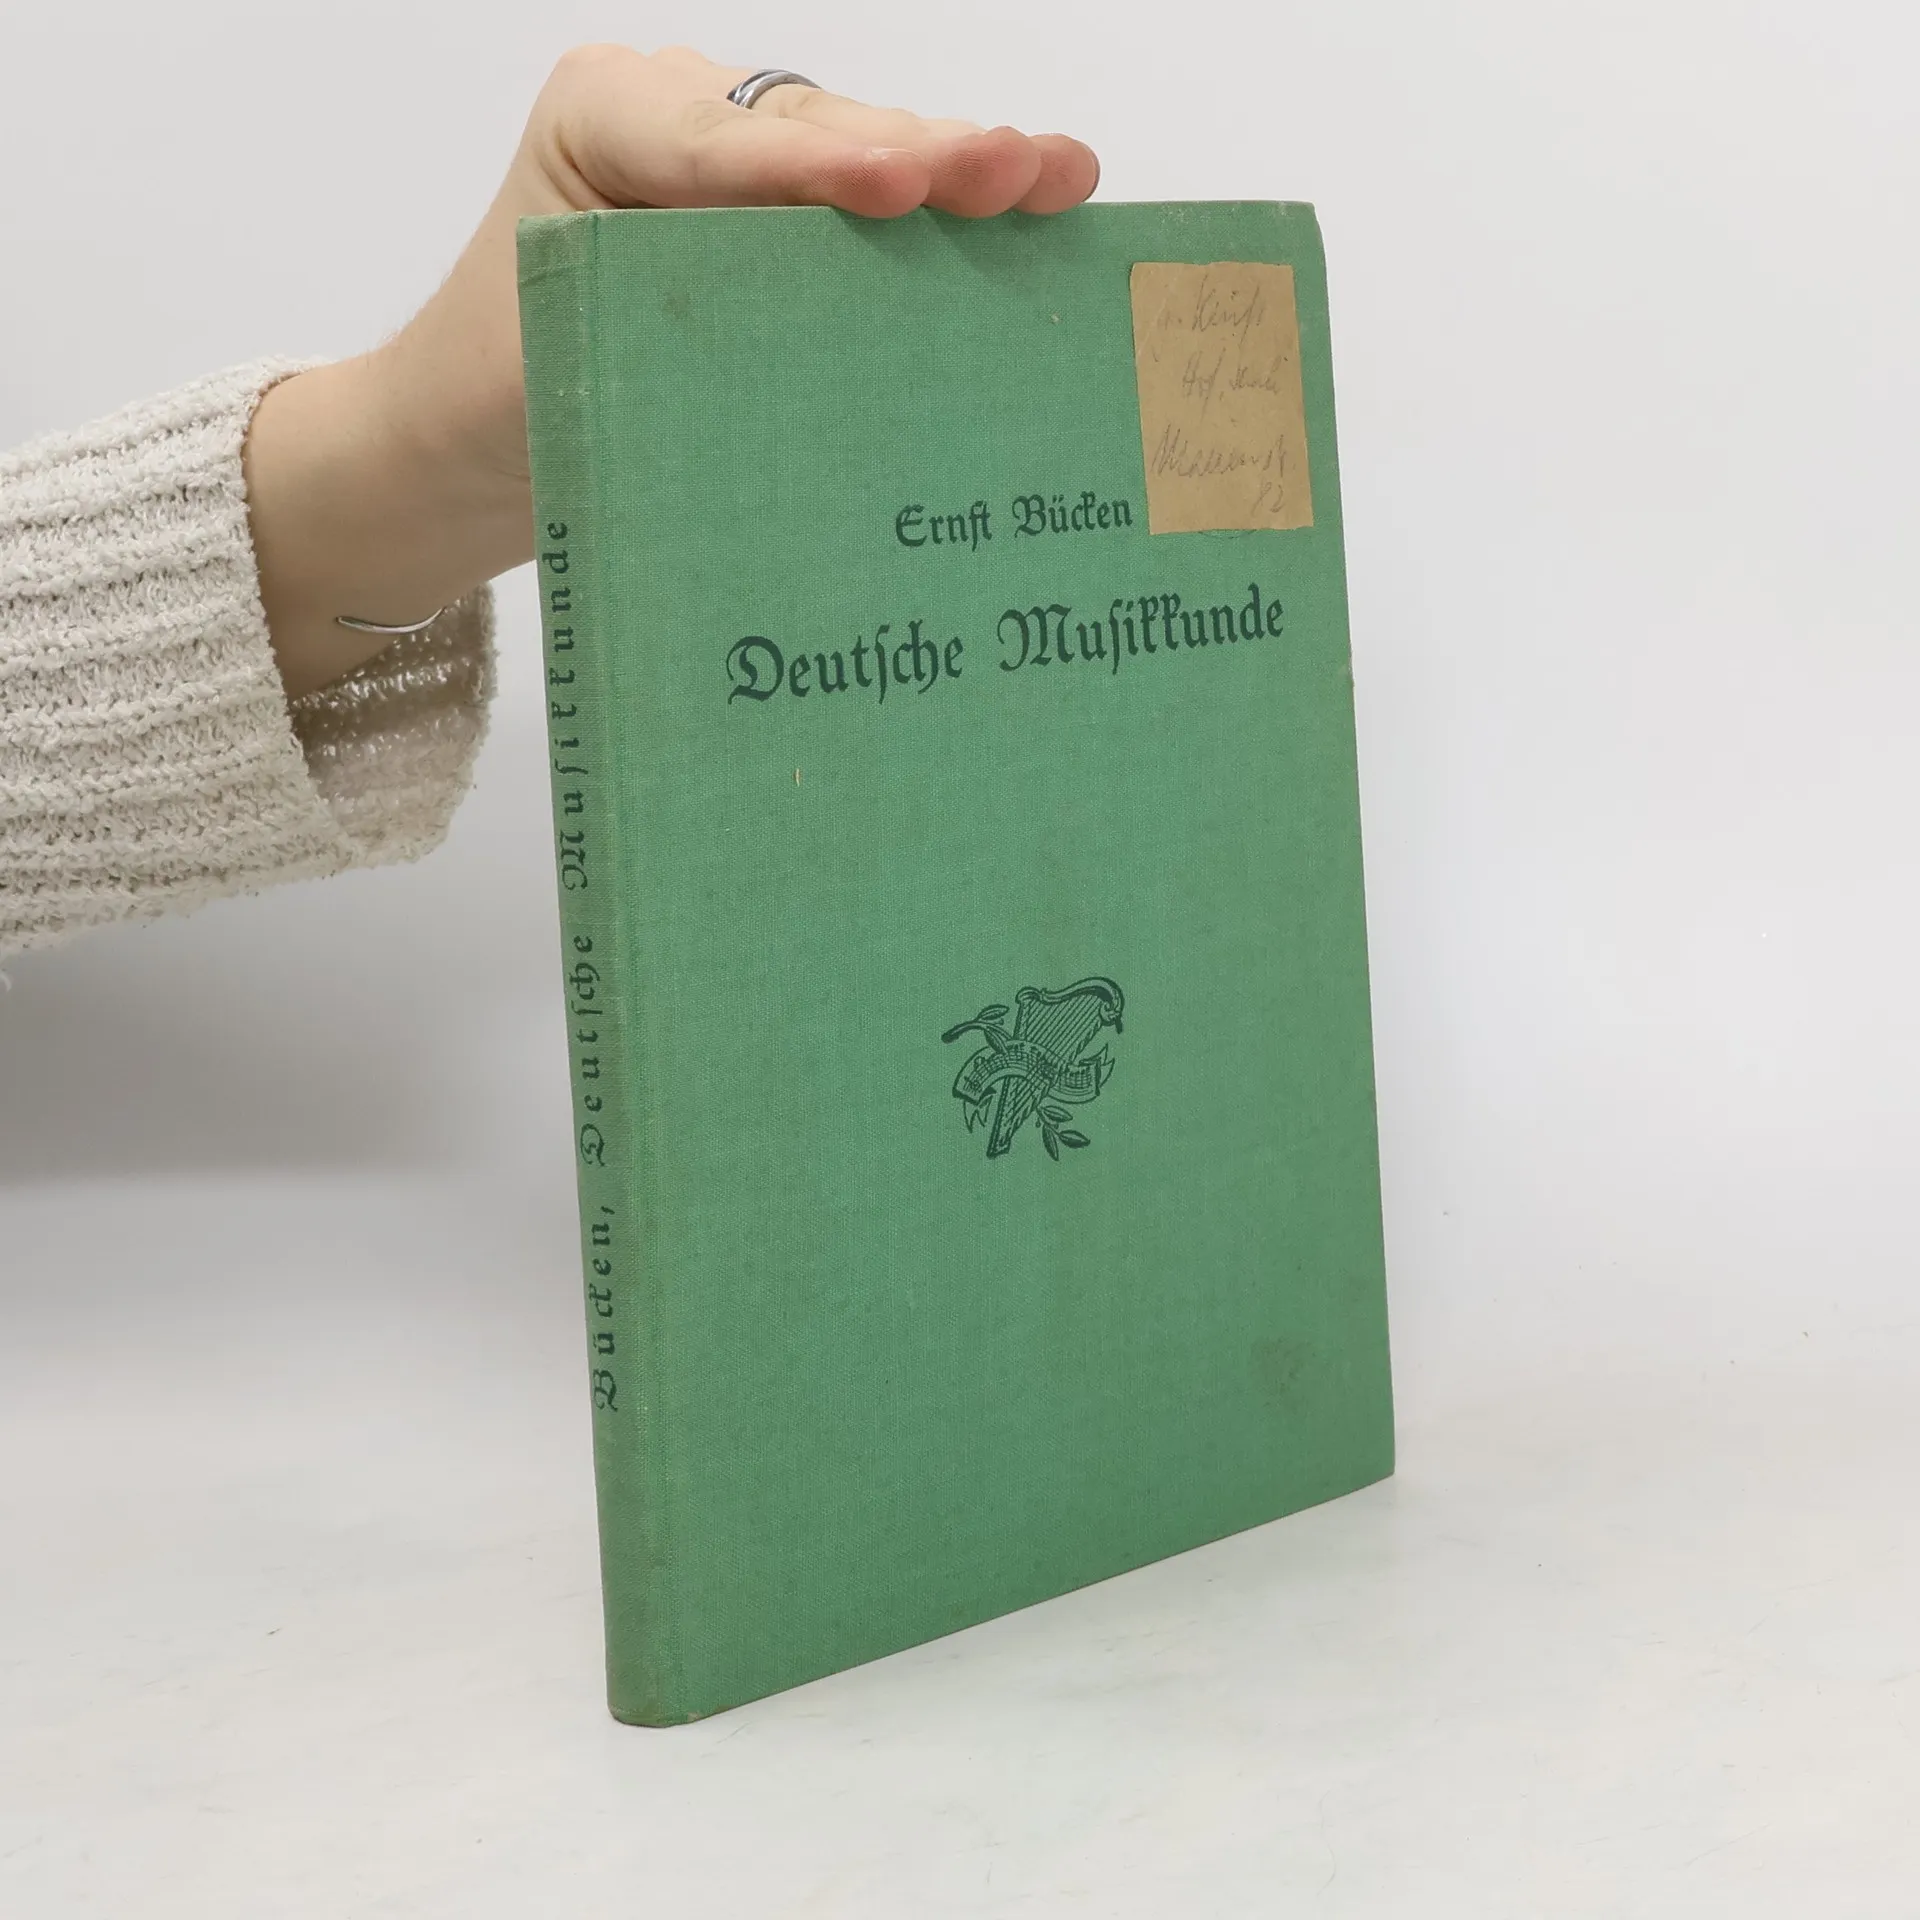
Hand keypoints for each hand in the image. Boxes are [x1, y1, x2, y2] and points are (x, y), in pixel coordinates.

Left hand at [245, 46, 1100, 697]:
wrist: (463, 444)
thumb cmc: (495, 402)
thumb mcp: (570, 368)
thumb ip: (676, 334)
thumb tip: (820, 360)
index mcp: (599, 119)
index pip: (725, 146)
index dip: (821, 168)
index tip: (904, 187)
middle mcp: (673, 116)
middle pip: (814, 133)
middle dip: (922, 156)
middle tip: (1020, 171)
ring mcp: (732, 164)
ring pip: (858, 156)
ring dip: (958, 173)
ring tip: (1057, 179)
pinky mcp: (771, 223)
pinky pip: (862, 208)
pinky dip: (943, 218)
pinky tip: (1030, 207)